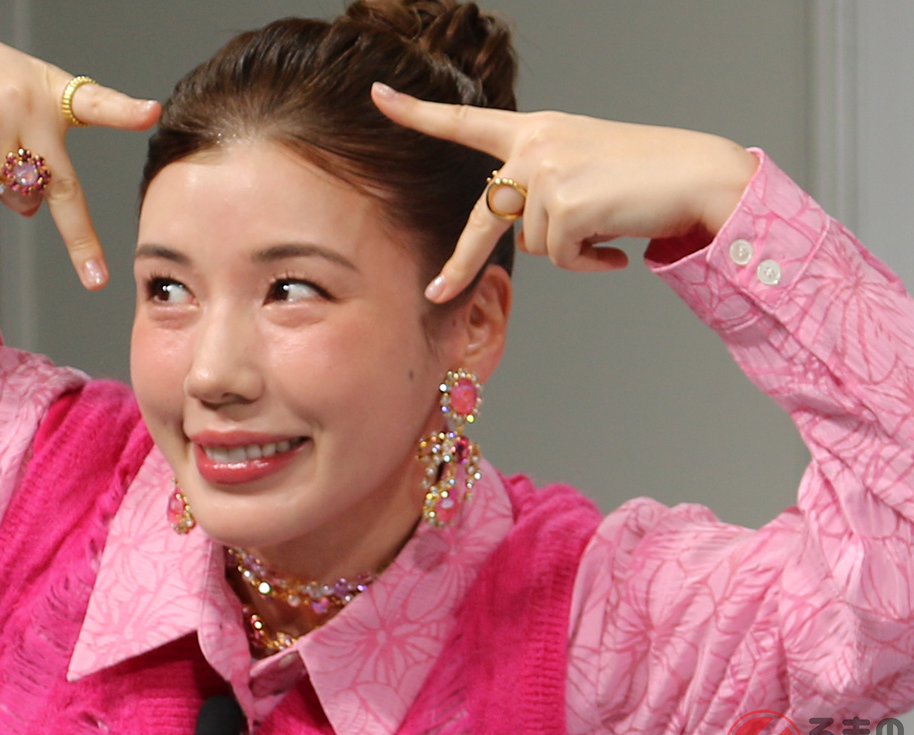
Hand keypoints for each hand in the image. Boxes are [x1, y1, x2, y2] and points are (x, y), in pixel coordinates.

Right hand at [0, 2, 159, 288]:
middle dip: (81, 241)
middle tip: (96, 279)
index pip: (96, 101)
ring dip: (13, 195)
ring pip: (18, 197)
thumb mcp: (30, 86)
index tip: (151, 113)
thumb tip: (32, 208)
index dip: (125, 110)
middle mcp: (26, 107)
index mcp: (53, 91)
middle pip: (60, 187)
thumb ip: (48, 145)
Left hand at [370, 83, 758, 302]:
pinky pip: (561, 259)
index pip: (466, 122)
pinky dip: (589, 262)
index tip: (379, 97)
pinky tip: (618, 242)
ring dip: (571, 250)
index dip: (419, 113)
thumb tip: (520, 240)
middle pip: (483, 219)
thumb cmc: (646, 177)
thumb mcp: (582, 168)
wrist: (700, 176)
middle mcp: (534, 146)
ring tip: (611, 224)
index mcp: (536, 131)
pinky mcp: (566, 205)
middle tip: (436, 292)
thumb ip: (540, 189)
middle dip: (461, 264)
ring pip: (533, 246)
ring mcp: (548, 173)